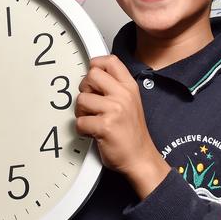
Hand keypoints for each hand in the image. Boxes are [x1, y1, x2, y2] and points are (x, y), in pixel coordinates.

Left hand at [75, 55, 169, 199]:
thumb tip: (92, 76)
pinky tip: (93, 132)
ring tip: (92, 121)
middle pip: (91, 75)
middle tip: (91, 104)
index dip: (96, 65)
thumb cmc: (131, 133)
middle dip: (85, 89)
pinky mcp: (105, 126)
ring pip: (81, 99)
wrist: (140, 158)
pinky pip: (80, 122)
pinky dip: (82, 130)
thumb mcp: (130, 102)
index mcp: (129, 87)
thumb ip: (114, 87)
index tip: (93, 78)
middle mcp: (123, 95)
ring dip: (81, 113)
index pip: (110, 61)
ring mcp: (115, 110)